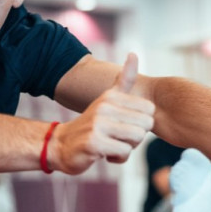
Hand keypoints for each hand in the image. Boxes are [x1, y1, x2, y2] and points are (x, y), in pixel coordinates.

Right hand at [50, 53, 154, 173]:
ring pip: (136, 138)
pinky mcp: (93, 143)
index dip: (141, 123)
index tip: (124, 125)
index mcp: (111, 96)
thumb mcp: (107, 99)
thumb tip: (134, 54)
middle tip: (118, 137)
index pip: (149, 111)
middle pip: (145, 126)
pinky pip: (123, 152)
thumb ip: (123, 80)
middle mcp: (105, 106)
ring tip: (111, 145)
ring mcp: (98, 124)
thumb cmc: (91, 125)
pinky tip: (105, 154)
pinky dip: (118, 157)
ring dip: (127, 148)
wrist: (60, 144)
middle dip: (136, 137)